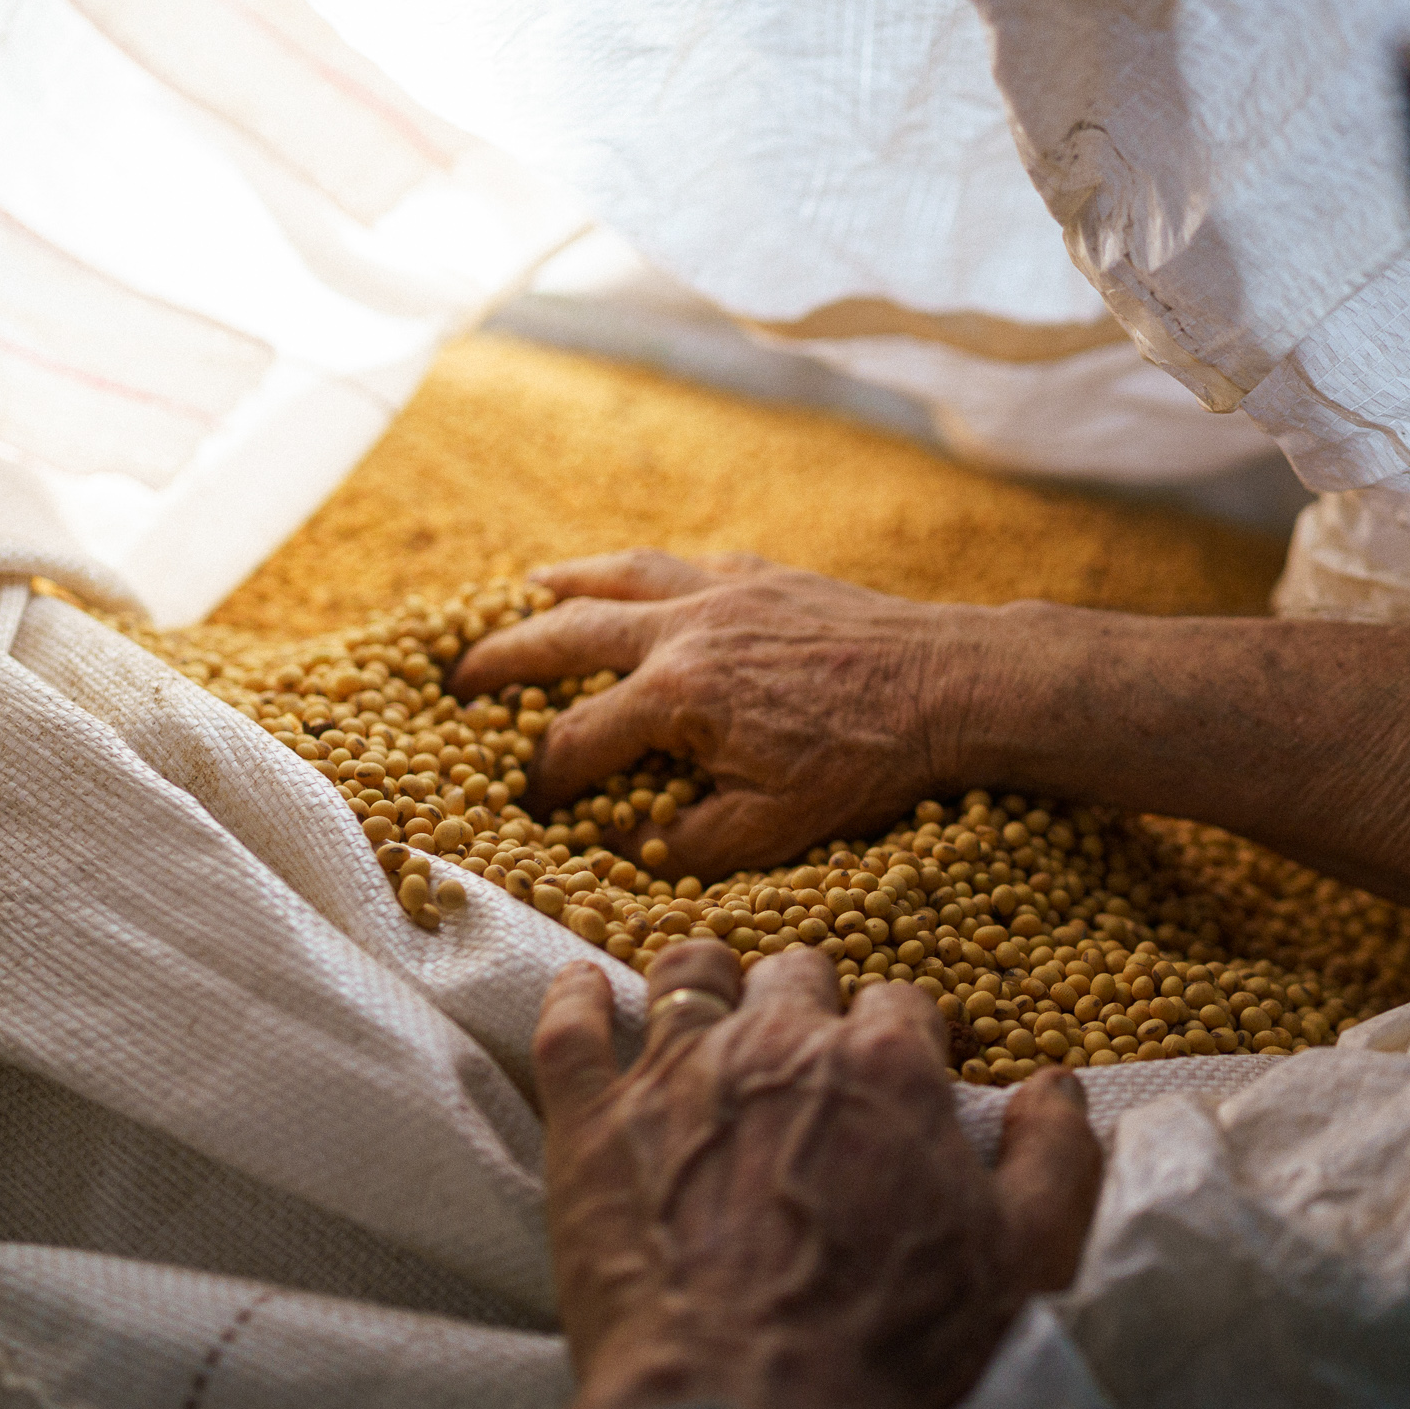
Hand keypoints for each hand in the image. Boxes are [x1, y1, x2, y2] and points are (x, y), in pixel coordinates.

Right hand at [450, 551, 989, 876]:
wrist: (951, 683)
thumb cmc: (868, 762)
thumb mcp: (776, 828)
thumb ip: (688, 842)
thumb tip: (627, 846)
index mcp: (676, 695)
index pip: (577, 741)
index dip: (540, 777)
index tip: (520, 802)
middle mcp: (685, 629)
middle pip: (568, 634)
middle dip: (504, 656)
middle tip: (458, 673)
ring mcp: (725, 591)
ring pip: (621, 575)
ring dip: (565, 583)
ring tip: (523, 589)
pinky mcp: (766, 575)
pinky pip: (685, 562)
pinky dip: (645, 569)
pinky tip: (634, 577)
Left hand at [537, 943, 1102, 1408]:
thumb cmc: (891, 1347)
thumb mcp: (1023, 1259)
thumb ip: (1054, 1158)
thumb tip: (1058, 1085)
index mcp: (887, 1067)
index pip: (902, 1003)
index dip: (906, 1035)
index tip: (901, 1068)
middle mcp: (782, 1042)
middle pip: (799, 973)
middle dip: (810, 997)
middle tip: (808, 1046)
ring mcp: (677, 1072)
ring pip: (690, 972)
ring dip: (705, 976)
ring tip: (704, 993)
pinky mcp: (591, 1121)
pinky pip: (570, 1025)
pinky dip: (577, 995)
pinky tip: (583, 983)